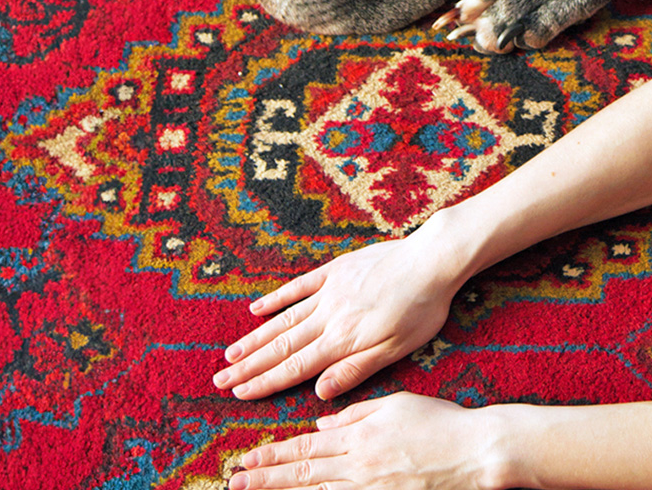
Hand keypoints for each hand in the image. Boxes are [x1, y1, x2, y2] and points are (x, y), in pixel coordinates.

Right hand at [214, 236, 460, 399]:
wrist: (431, 260)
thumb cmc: (422, 308)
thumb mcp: (397, 349)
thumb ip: (356, 370)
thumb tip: (320, 392)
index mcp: (343, 340)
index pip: (295, 368)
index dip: (265, 382)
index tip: (239, 393)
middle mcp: (329, 316)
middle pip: (281, 346)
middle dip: (248, 366)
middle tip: (220, 380)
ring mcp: (330, 290)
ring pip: (284, 319)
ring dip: (255, 338)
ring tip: (230, 354)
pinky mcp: (336, 269)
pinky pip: (299, 286)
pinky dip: (276, 299)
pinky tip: (257, 309)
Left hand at [229, 393, 508, 489]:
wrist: (476, 451)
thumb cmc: (440, 422)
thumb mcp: (395, 404)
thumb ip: (355, 414)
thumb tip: (321, 425)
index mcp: (360, 436)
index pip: (306, 447)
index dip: (273, 455)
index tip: (246, 460)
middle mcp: (359, 466)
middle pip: (303, 474)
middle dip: (266, 479)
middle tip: (236, 483)